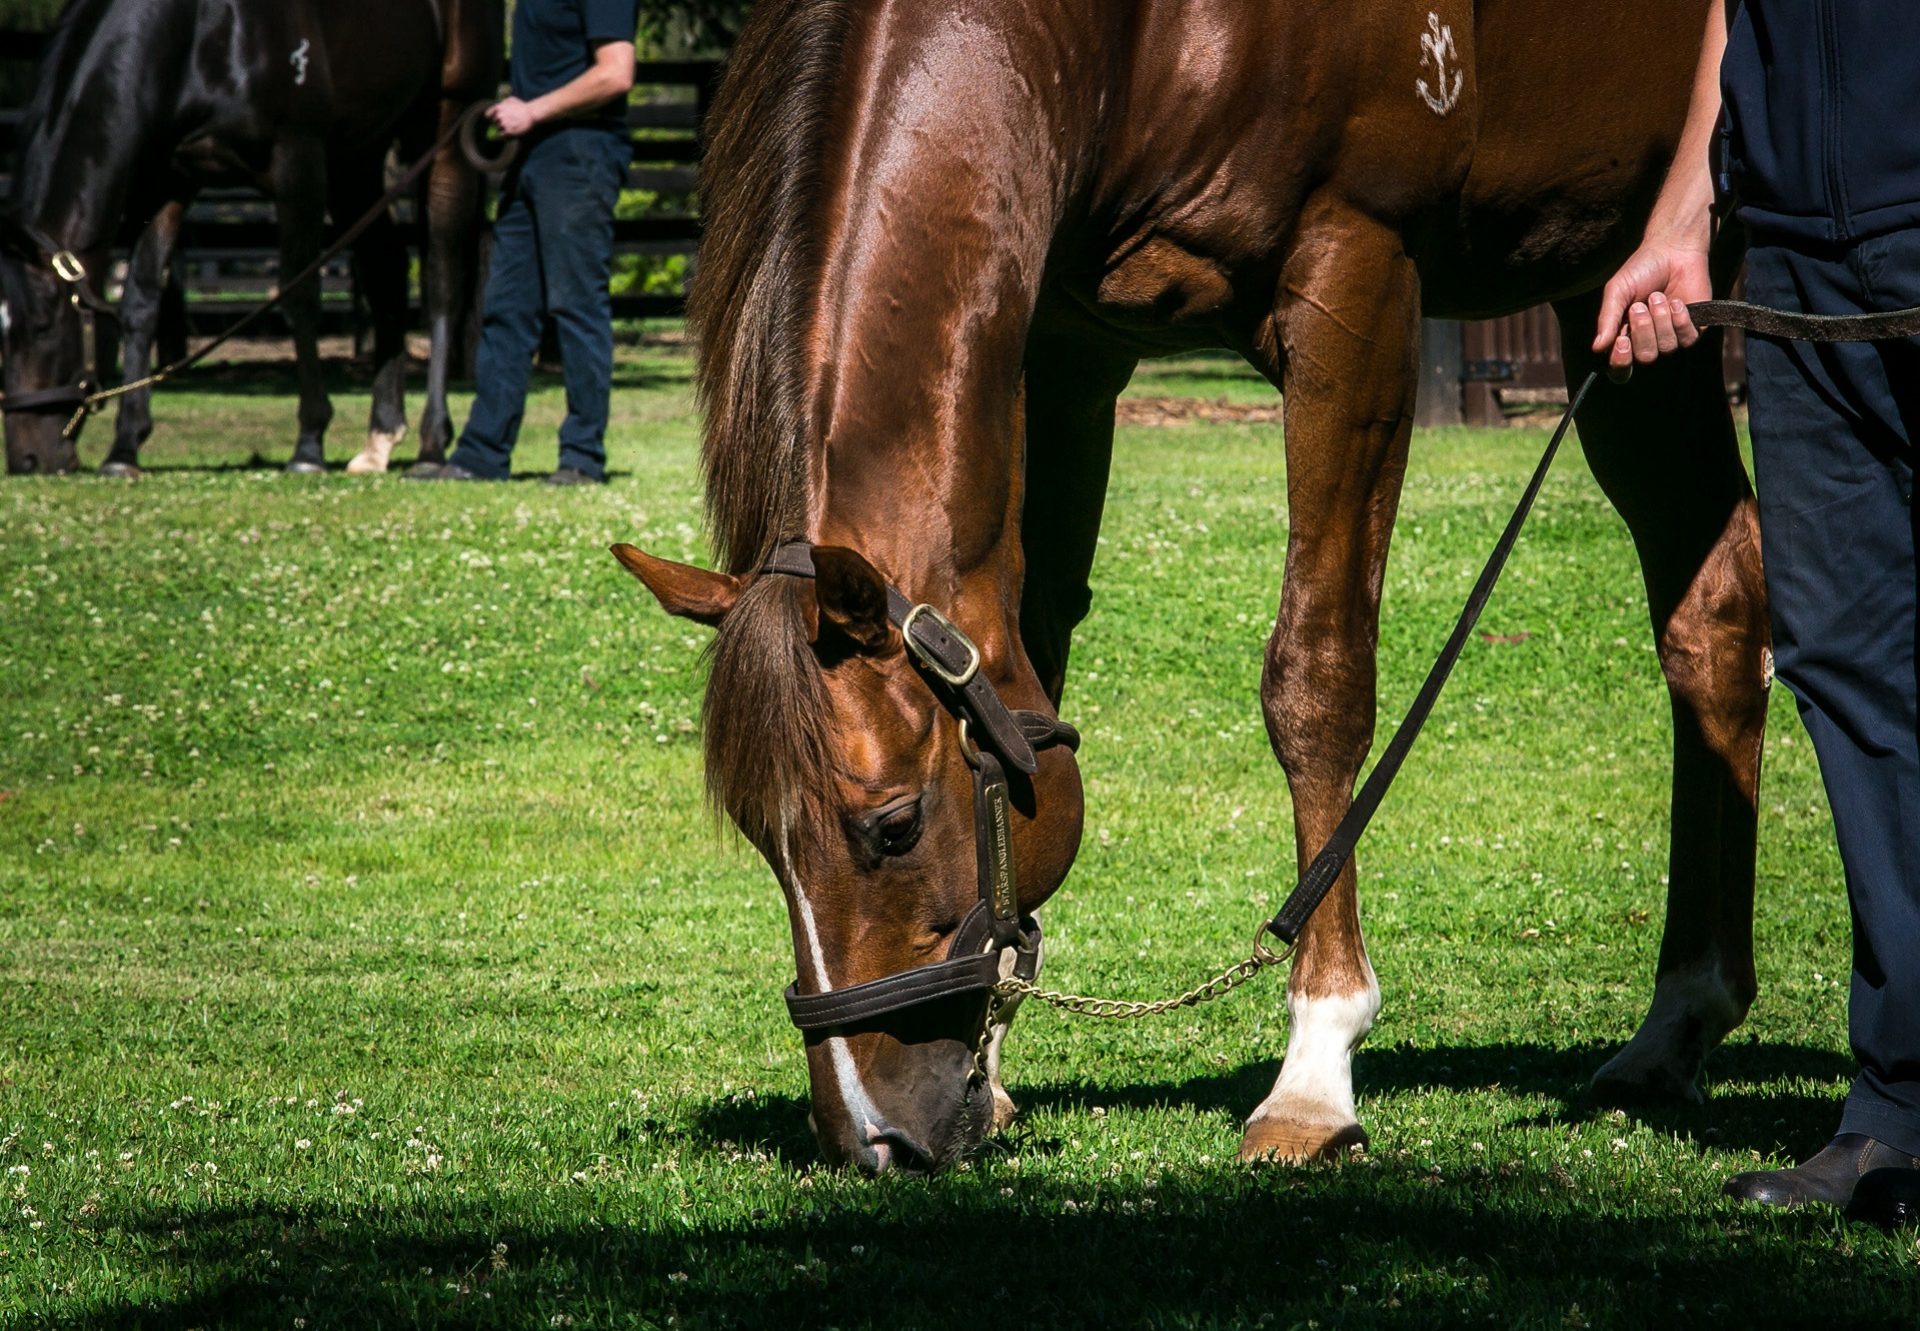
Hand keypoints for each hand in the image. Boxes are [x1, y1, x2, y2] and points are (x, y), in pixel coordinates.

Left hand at [488, 97, 538, 137]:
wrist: (531, 114)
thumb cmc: (522, 106)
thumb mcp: (511, 99)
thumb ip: (502, 102)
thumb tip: (499, 105)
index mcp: (498, 108)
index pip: (488, 115)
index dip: (491, 117)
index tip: (495, 119)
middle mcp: (499, 116)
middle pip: (494, 122)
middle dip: (498, 123)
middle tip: (506, 123)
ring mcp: (503, 124)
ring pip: (498, 129)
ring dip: (502, 129)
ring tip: (510, 127)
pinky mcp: (508, 132)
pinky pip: (501, 135)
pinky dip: (504, 135)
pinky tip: (509, 132)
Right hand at [1592, 238, 1712, 379]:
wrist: (1674, 251)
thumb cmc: (1641, 270)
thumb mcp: (1616, 292)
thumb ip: (1607, 319)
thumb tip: (1597, 348)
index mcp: (1624, 337)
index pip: (1620, 368)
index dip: (1621, 361)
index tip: (1622, 340)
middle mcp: (1647, 342)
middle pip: (1645, 357)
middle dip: (1643, 330)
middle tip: (1640, 306)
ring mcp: (1671, 337)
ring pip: (1667, 348)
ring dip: (1661, 319)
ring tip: (1659, 296)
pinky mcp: (1693, 329)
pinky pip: (1687, 339)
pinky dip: (1680, 319)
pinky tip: (1677, 302)